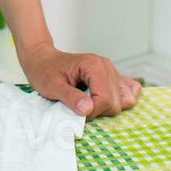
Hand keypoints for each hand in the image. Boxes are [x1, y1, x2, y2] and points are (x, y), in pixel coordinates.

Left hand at [17, 40, 141, 119]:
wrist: (42, 59)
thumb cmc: (44, 71)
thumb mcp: (51, 86)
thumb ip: (70, 97)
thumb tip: (88, 109)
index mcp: (93, 66)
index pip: (105, 99)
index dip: (92, 111)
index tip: (76, 111)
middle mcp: (106, 66)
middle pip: (115, 102)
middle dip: (98, 111)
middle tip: (79, 107)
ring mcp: (111, 71)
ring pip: (123, 100)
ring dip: (106, 108)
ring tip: (88, 103)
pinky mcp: (112, 77)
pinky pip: (128, 91)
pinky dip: (119, 101)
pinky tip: (103, 102)